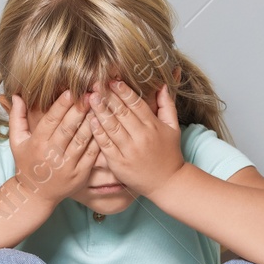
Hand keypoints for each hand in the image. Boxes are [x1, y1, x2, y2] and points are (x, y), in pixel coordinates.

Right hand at [8, 90, 98, 206]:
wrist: (36, 194)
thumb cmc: (26, 163)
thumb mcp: (16, 141)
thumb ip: (16, 117)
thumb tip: (16, 95)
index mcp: (37, 144)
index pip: (51, 120)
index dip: (61, 105)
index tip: (71, 91)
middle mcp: (52, 155)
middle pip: (68, 128)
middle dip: (80, 109)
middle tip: (90, 93)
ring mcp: (67, 166)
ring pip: (82, 139)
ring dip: (92, 121)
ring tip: (100, 105)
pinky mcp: (80, 174)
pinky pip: (92, 154)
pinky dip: (98, 139)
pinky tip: (104, 125)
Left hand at [87, 80, 185, 197]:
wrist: (167, 183)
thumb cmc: (170, 153)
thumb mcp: (173, 127)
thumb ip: (167, 105)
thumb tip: (162, 84)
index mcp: (153, 126)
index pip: (136, 104)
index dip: (123, 91)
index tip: (112, 80)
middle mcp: (141, 137)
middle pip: (122, 113)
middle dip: (108, 97)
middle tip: (95, 84)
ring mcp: (129, 151)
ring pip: (112, 127)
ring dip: (100, 111)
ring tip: (90, 98)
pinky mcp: (118, 163)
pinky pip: (105, 145)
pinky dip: (97, 132)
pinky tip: (90, 120)